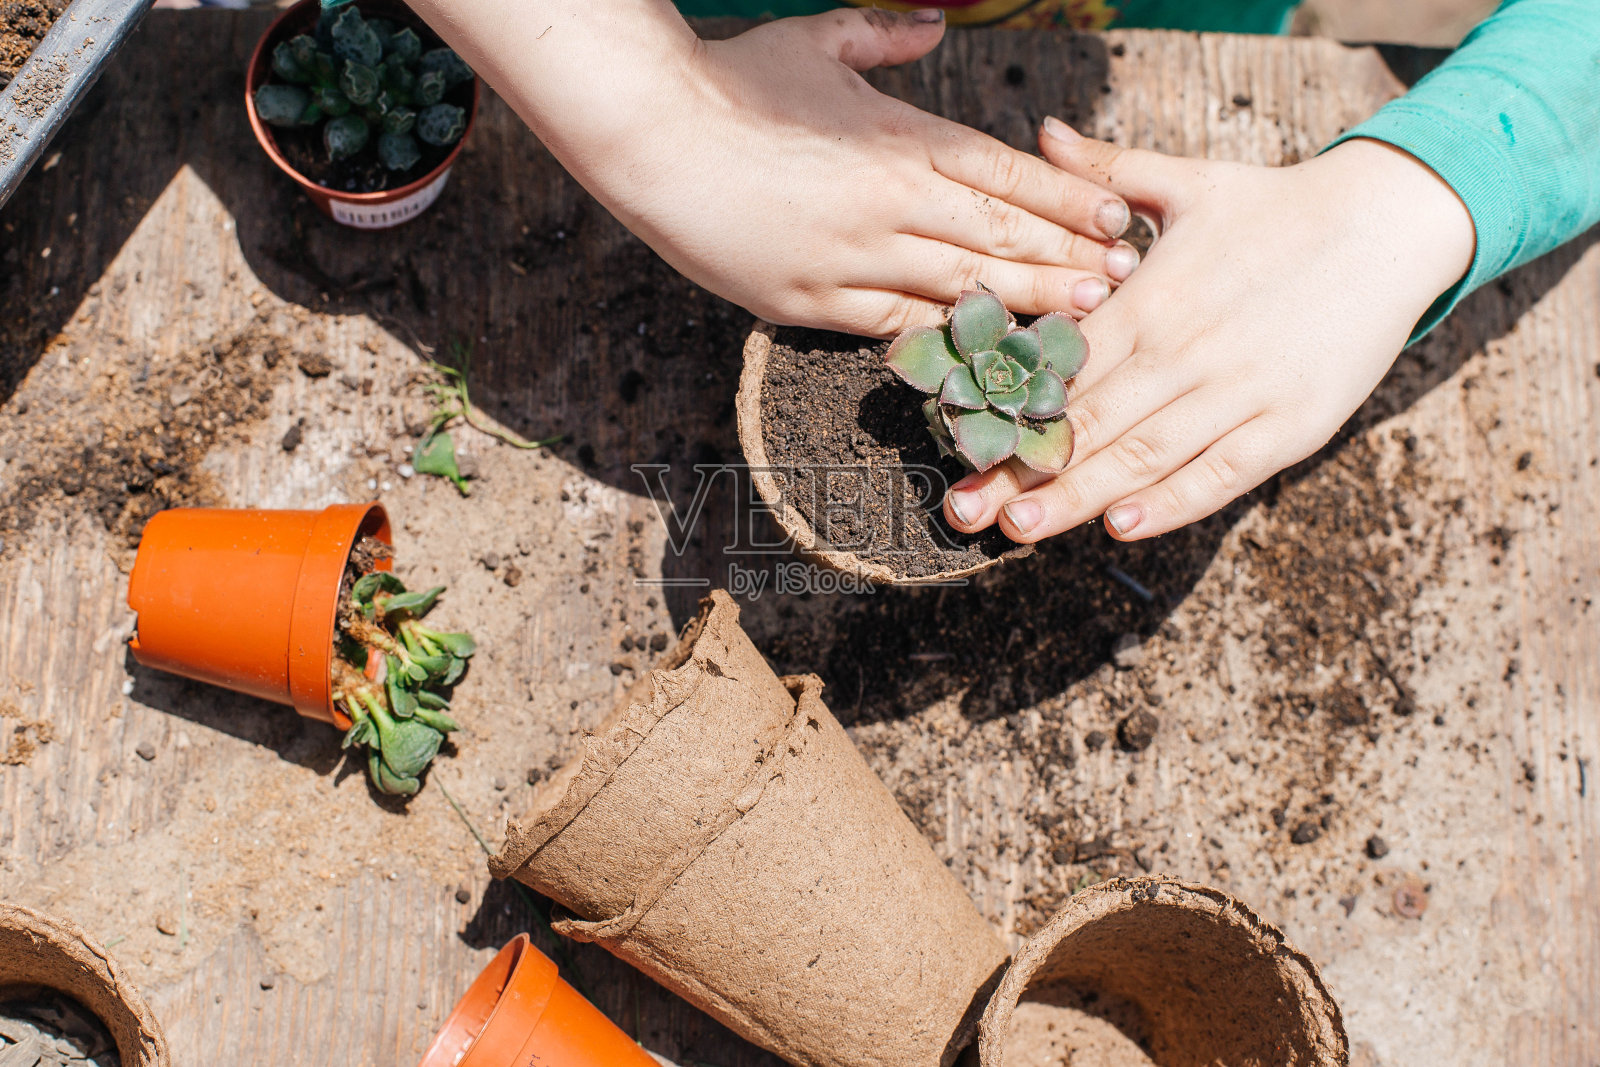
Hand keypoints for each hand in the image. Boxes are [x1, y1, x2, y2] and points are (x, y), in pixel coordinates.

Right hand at [447, 6, 1138, 337]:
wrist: (649, 136)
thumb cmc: (732, 83)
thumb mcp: (815, 40)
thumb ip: (886, 35)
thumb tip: (935, 21)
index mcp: (899, 137)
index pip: (1006, 174)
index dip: (1068, 200)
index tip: (1116, 219)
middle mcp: (888, 202)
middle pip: (999, 235)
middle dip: (1068, 259)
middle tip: (1125, 282)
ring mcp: (851, 258)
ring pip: (957, 286)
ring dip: (1024, 303)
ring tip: (1080, 319)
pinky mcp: (808, 301)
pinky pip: (890, 325)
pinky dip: (940, 335)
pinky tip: (981, 346)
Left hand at [942, 125, 1475, 541]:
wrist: (1387, 225)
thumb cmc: (1274, 208)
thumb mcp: (1185, 180)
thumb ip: (1107, 169)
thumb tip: (1043, 134)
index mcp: (1148, 300)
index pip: (1062, 368)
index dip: (1005, 409)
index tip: (957, 442)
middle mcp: (1184, 352)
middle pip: (1088, 424)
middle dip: (1021, 470)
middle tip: (963, 509)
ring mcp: (1237, 394)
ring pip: (1143, 457)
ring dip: (1077, 498)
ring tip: (1019, 528)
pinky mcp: (1287, 426)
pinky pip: (1219, 474)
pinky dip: (1170, 503)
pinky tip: (1120, 527)